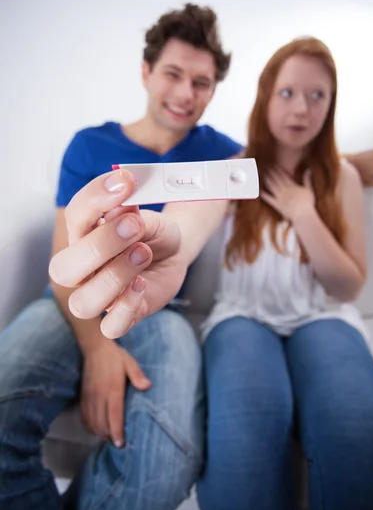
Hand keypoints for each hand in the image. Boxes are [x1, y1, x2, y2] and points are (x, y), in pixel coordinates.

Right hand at [49, 169, 186, 338]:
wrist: (172, 250)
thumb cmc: (151, 231)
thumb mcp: (147, 215)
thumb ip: (131, 211)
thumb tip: (119, 205)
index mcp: (82, 236)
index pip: (74, 217)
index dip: (96, 198)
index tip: (125, 182)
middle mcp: (83, 269)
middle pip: (63, 269)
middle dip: (99, 246)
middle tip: (134, 225)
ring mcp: (101, 295)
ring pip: (83, 303)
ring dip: (113, 277)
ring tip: (142, 253)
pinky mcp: (123, 315)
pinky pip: (111, 327)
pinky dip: (126, 308)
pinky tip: (142, 284)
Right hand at [81, 339, 150, 446]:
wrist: (94, 348)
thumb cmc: (115, 357)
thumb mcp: (130, 363)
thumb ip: (138, 375)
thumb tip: (147, 386)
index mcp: (112, 389)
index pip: (114, 415)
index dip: (116, 432)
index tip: (120, 444)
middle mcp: (99, 395)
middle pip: (102, 423)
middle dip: (109, 437)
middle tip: (119, 443)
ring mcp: (89, 397)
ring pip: (92, 422)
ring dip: (99, 434)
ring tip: (110, 438)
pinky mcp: (83, 396)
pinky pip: (84, 417)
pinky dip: (90, 427)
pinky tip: (97, 430)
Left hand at [260, 168, 314, 221]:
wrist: (303, 215)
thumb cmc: (308, 203)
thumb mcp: (309, 189)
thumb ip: (307, 179)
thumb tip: (309, 169)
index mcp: (292, 186)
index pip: (283, 176)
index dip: (278, 170)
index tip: (273, 165)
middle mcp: (284, 190)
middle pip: (276, 179)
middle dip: (271, 173)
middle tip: (266, 167)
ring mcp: (280, 197)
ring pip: (271, 186)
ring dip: (267, 180)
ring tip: (263, 175)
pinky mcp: (277, 204)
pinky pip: (268, 198)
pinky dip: (264, 194)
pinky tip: (259, 191)